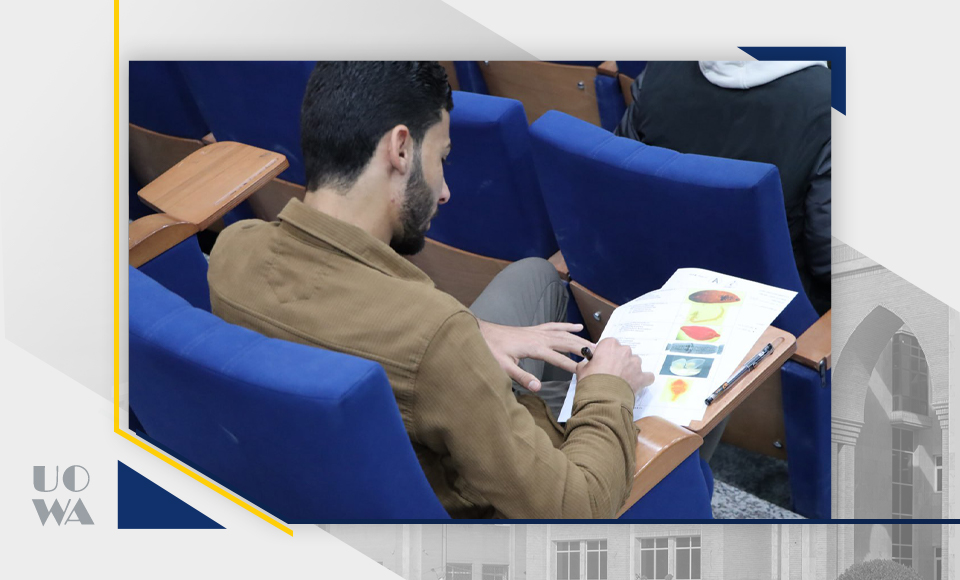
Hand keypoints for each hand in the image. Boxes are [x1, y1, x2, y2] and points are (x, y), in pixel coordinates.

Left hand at [477, 320, 593, 391]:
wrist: (482, 333)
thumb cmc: (491, 349)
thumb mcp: (503, 367)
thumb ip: (521, 377)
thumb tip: (538, 388)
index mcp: (534, 347)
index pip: (558, 358)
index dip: (572, 366)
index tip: (586, 372)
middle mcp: (539, 337)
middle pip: (566, 342)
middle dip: (583, 349)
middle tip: (600, 355)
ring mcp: (538, 331)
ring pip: (564, 334)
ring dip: (580, 339)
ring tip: (595, 344)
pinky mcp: (534, 329)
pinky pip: (555, 326)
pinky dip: (567, 326)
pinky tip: (577, 327)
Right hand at [576, 337, 653, 395]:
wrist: (602, 399)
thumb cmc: (590, 382)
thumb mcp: (581, 370)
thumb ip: (586, 364)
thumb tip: (587, 365)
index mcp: (609, 345)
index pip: (609, 344)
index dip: (606, 354)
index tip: (603, 362)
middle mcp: (624, 351)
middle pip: (624, 353)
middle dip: (619, 361)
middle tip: (611, 373)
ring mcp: (635, 364)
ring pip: (635, 363)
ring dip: (630, 370)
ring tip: (622, 381)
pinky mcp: (642, 377)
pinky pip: (647, 376)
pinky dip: (643, 380)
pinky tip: (636, 385)